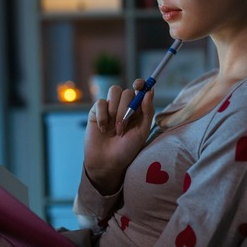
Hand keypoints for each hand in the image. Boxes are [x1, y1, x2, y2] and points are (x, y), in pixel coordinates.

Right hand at [84, 79, 155, 194]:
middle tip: (122, 128)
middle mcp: (124, 106)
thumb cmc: (127, 149)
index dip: (140, 84)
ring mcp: (110, 108)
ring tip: (114, 129)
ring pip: (114, 92)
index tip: (138, 86)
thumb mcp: (142, 131)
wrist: (107, 162)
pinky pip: (100, 102)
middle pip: (127, 92)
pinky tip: (103, 129)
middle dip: (125, 109)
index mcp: (138, 110)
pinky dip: (103, 116)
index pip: (140, 89)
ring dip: (115, 110)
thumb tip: (150, 90)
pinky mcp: (96, 111)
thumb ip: (147, 110)